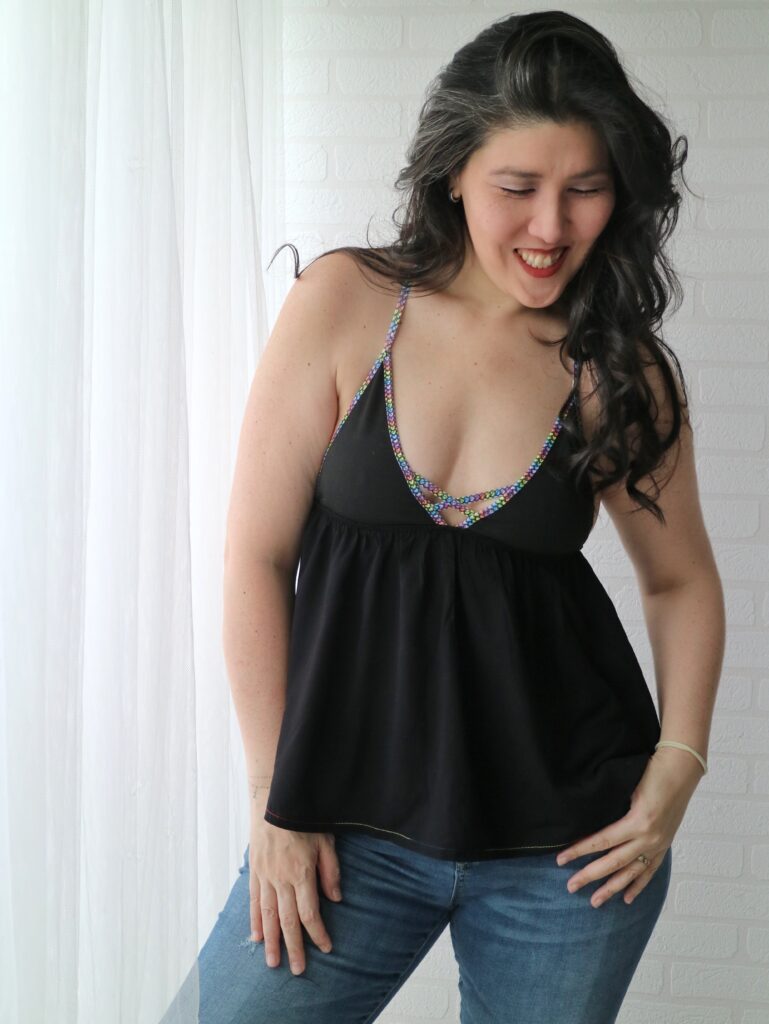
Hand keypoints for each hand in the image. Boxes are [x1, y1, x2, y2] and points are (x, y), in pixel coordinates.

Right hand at [248, 813, 342, 974]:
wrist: (274, 800)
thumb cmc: (304, 819)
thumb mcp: (325, 841)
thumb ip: (330, 871)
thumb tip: (336, 899)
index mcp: (301, 873)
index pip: (310, 912)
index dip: (317, 933)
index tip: (325, 948)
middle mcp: (281, 879)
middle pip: (288, 921)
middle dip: (294, 948)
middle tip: (298, 971)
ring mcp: (265, 876)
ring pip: (268, 916)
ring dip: (272, 941)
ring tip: (273, 964)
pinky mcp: (255, 871)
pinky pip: (254, 901)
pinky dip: (255, 921)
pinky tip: (256, 937)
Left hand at [554, 746, 703, 907]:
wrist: (682, 769)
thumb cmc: (652, 772)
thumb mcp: (628, 787)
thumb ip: (613, 807)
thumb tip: (587, 821)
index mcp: (637, 822)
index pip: (601, 842)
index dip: (579, 851)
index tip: (560, 859)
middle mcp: (649, 838)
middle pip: (613, 863)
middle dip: (590, 876)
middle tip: (571, 887)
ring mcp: (658, 845)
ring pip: (631, 873)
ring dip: (612, 888)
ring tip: (595, 902)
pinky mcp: (665, 845)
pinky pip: (649, 870)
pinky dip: (638, 885)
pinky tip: (626, 898)